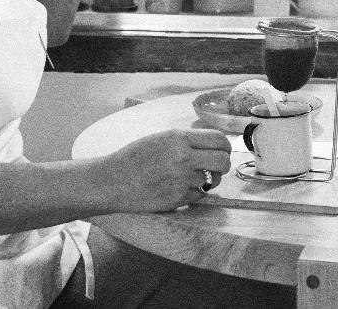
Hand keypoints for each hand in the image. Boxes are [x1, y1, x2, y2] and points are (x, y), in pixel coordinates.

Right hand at [104, 128, 231, 211]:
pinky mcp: (178, 199)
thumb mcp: (161, 138)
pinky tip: (181, 187)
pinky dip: (195, 192)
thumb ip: (186, 140)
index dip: (225, 145)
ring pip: (214, 180)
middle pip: (223, 161)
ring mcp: (181, 180)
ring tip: (195, 176)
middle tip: (216, 165)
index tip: (223, 149)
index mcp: (178, 138)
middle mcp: (183, 158)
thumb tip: (214, 145)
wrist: (113, 180)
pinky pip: (200, 195)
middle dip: (223, 163)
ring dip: (210, 179)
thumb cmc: (135, 156)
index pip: (218, 139)